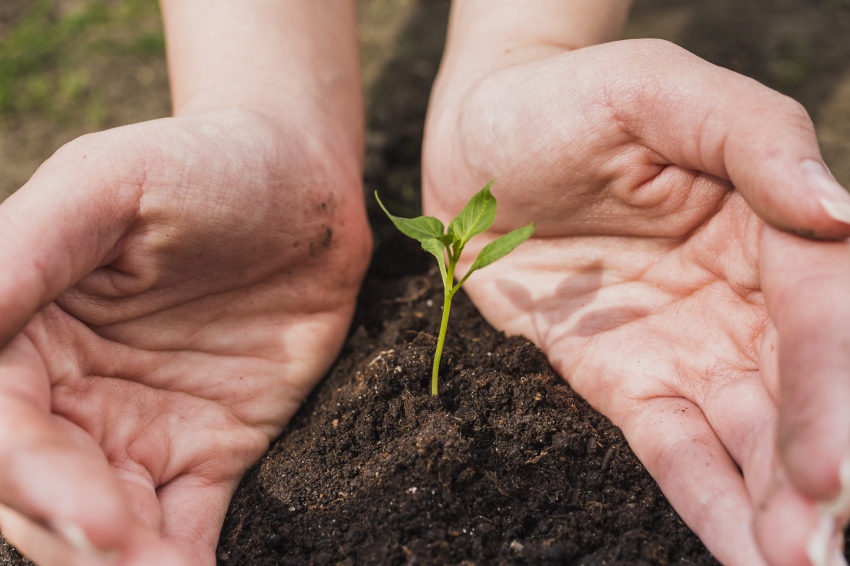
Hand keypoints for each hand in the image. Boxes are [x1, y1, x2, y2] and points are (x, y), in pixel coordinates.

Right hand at [0, 108, 370, 564]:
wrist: (301, 188)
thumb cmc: (202, 164)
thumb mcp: (107, 185)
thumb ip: (22, 254)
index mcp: (22, 331)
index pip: (0, 422)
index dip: (33, 475)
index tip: (96, 514)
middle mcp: (68, 394)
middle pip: (41, 491)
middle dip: (78, 537)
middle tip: (133, 559)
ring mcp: (137, 429)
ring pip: (107, 525)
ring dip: (126, 562)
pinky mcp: (208, 449)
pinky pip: (184, 524)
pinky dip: (183, 561)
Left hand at [424, 38, 849, 565]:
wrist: (480, 140)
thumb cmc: (567, 100)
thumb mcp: (658, 90)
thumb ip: (752, 138)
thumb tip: (840, 211)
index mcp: (769, 222)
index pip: (825, 315)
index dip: (832, 393)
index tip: (829, 471)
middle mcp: (743, 296)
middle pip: (801, 393)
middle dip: (816, 474)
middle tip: (820, 549)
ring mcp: (684, 343)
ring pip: (746, 436)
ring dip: (774, 506)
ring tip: (795, 564)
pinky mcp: (623, 378)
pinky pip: (671, 445)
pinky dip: (707, 499)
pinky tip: (742, 552)